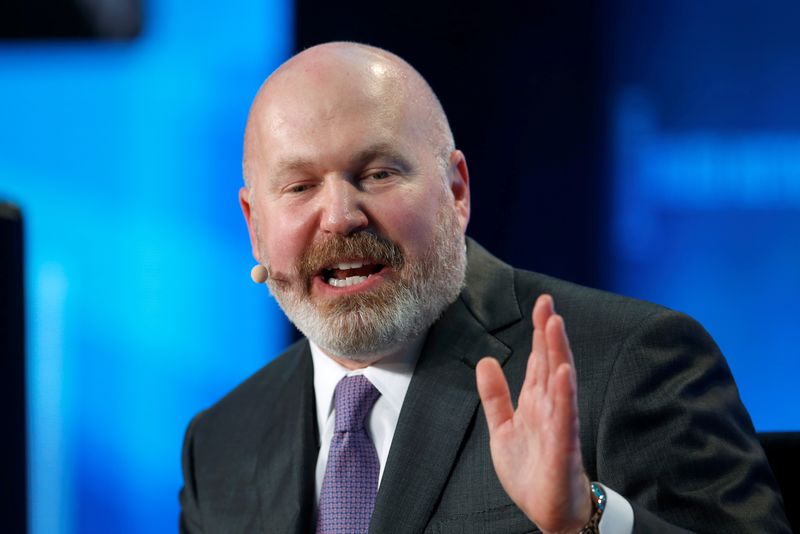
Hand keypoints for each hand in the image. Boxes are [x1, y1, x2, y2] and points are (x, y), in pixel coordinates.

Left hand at [476, 294, 591, 533]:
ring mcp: (559, 423)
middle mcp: (550, 406)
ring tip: (555, 324)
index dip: (540, 332)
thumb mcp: (502, 427)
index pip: (539, 359)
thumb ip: (495, 395)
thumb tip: (485, 360)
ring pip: (560, 381)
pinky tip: (563, 371)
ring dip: (558, 352)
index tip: (542, 304)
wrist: (546, 510)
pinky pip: (565, 415)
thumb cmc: (530, 470)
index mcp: (536, 401)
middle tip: (548, 303)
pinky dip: (564, 392)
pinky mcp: (563, 444)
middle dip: (550, 332)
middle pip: (551, 362)